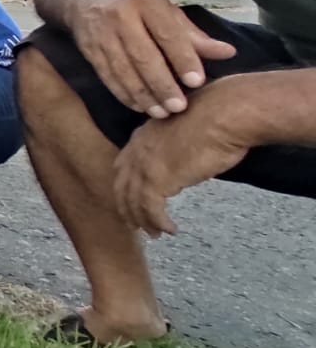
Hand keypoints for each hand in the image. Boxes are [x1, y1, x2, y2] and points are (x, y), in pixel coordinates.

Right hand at [71, 0, 235, 118]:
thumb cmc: (133, 5)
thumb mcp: (163, 10)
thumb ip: (192, 34)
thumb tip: (228, 53)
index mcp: (146, 2)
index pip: (167, 33)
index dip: (183, 58)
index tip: (197, 82)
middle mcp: (121, 17)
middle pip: (143, 56)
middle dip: (162, 84)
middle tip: (180, 107)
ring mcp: (101, 35)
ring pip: (124, 70)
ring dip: (143, 95)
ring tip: (161, 113)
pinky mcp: (88, 50)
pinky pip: (108, 77)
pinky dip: (124, 94)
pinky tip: (139, 107)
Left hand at [113, 79, 250, 236]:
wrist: (225, 114)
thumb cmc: (217, 117)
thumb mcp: (185, 131)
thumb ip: (174, 146)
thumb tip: (183, 161)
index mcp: (142, 136)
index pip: (123, 167)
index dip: (125, 186)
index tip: (132, 200)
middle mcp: (137, 151)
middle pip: (122, 186)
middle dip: (127, 207)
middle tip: (136, 225)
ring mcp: (144, 165)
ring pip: (133, 201)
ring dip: (144, 221)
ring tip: (155, 234)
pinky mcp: (157, 179)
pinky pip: (150, 209)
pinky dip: (158, 222)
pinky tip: (170, 229)